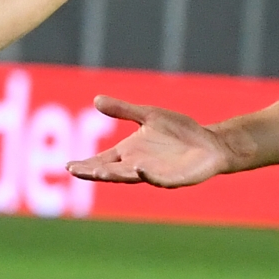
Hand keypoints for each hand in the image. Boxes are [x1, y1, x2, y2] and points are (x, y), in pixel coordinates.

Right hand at [69, 95, 232, 186]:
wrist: (209, 143)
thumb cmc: (179, 131)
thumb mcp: (148, 115)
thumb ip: (123, 110)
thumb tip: (96, 100)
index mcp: (129, 153)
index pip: (102, 160)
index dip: (86, 164)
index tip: (69, 166)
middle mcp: (137, 166)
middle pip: (110, 171)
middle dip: (93, 171)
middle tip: (75, 171)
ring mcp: (154, 174)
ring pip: (130, 177)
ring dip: (114, 175)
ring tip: (98, 173)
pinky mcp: (173, 179)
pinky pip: (158, 179)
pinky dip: (148, 175)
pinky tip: (139, 169)